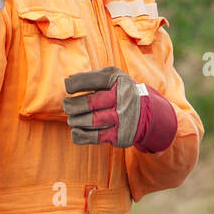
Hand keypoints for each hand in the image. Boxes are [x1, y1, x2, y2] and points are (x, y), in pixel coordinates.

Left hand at [63, 66, 177, 150]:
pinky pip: (95, 137)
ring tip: (72, 119)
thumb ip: (92, 76)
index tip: (68, 88)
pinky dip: (80, 135)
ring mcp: (122, 119)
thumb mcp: (112, 76)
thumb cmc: (121, 91)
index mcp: (118, 81)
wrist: (147, 112)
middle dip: (72, 105)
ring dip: (75, 121)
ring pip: (91, 121)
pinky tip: (75, 131)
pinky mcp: (120, 135)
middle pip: (90, 103)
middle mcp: (122, 99)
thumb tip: (68, 81)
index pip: (93, 81)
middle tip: (67, 106)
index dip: (76, 84)